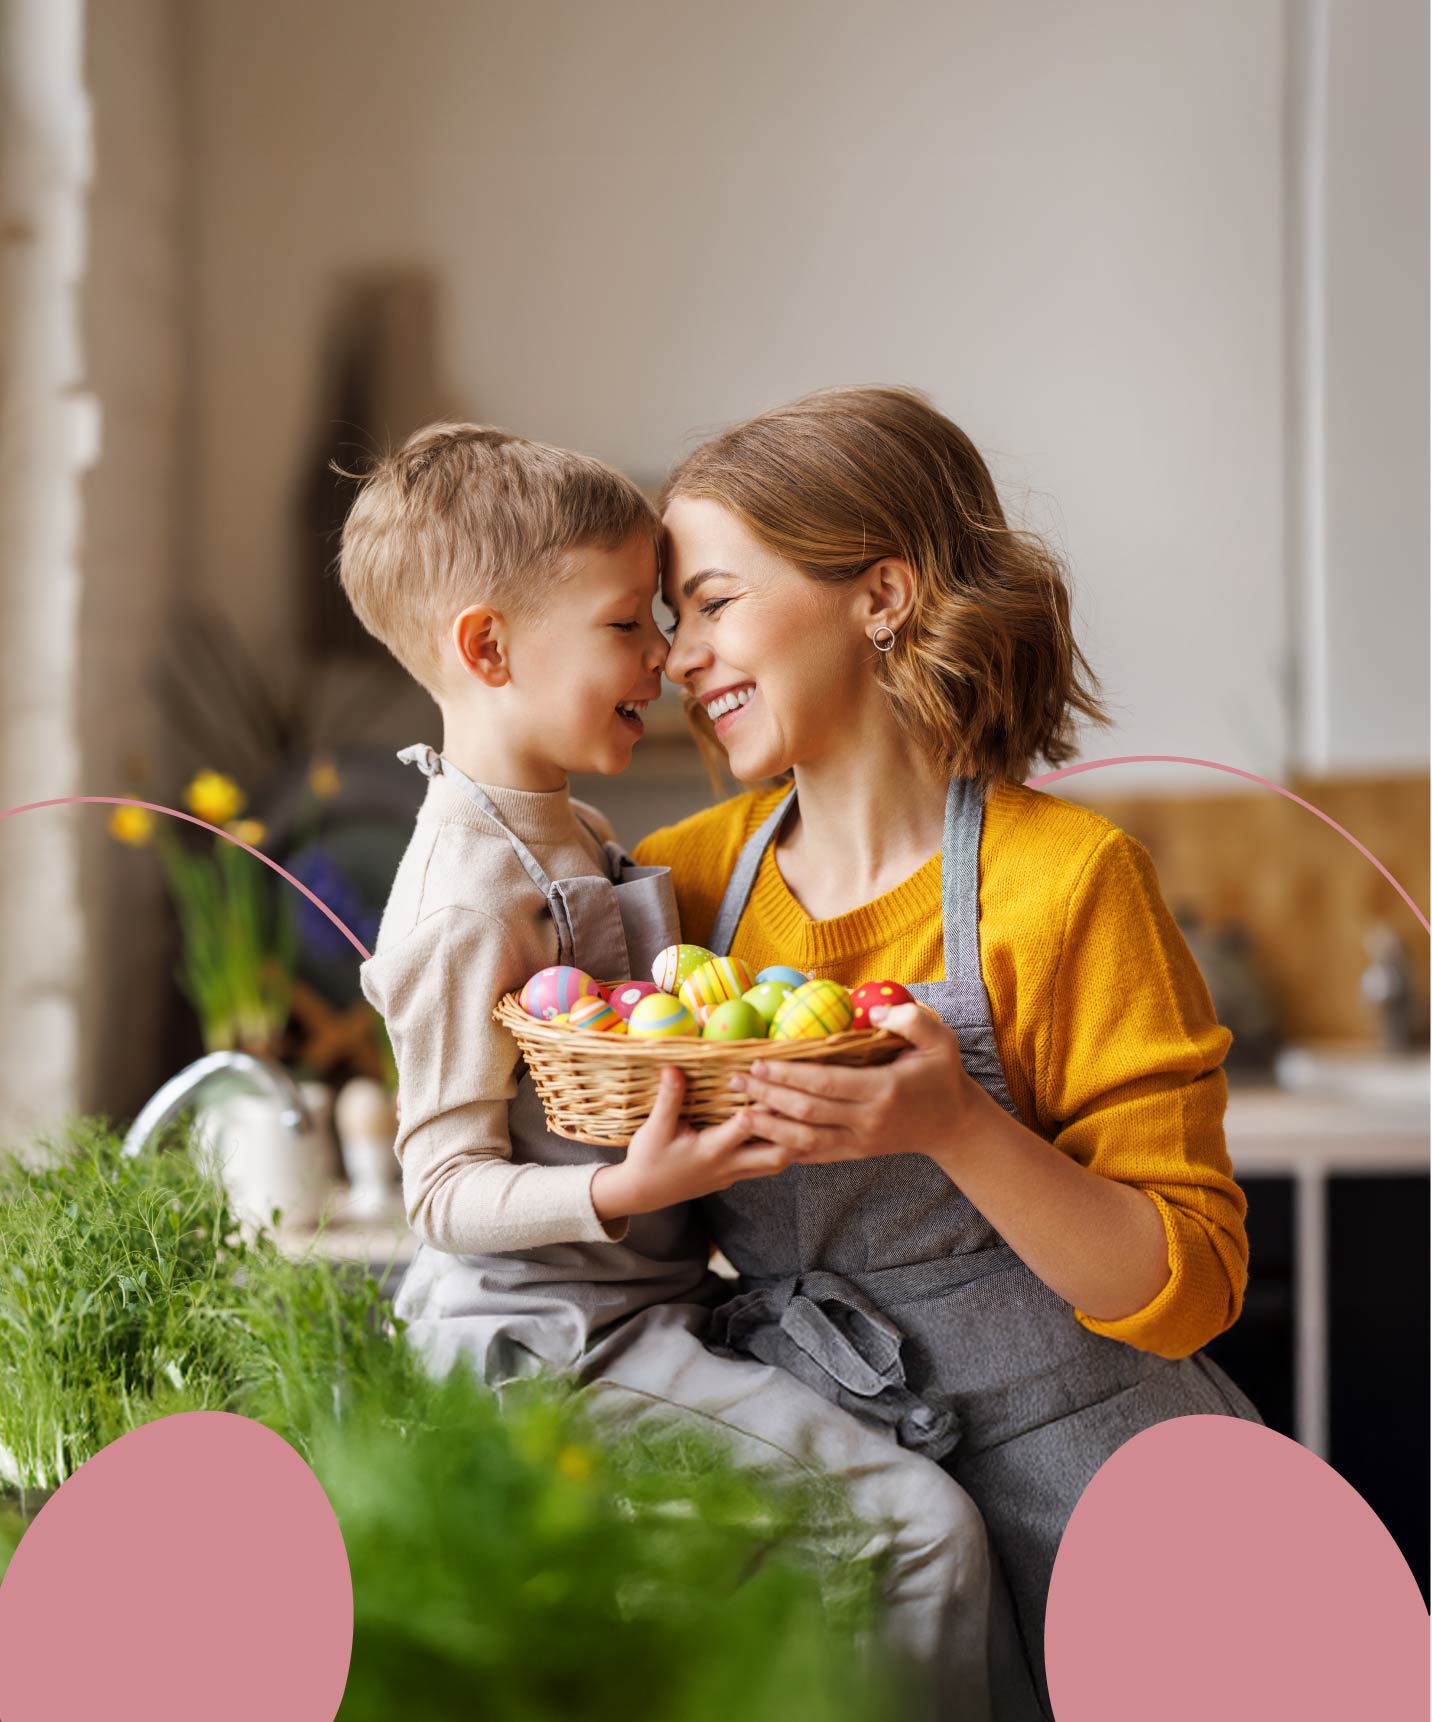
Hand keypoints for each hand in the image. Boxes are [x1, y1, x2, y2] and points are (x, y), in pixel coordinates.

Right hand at [589, 1067, 805, 1221]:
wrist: (643, 1194)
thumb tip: (673, 1068)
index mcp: (712, 1150)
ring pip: (777, 1163)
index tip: (773, 1083)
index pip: (746, 1128)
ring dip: (793, 1142)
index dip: (761, 1105)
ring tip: (805, 1116)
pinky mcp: (733, 1176)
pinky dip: (781, 1149)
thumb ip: (668, 1098)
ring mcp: (734, 1174)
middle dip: (794, 1130)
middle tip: (806, 1103)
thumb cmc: (648, 1159)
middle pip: (777, 1154)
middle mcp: (729, 1165)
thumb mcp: (654, 1128)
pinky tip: (788, 1132)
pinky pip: (766, 1166)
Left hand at [725, 1003, 982, 1165]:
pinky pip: (815, 1154)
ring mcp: (860, 1141)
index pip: (825, 1083)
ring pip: (806, 1140)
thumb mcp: (939, 1039)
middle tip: (736, 1081)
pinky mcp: (856, 1153)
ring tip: (740, 1112)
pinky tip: (762, 1137)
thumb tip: (872, 1011)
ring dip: (770, 1127)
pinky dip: (786, 1147)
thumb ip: (909, 1020)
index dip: (789, 1075)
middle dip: (768, 1096)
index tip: (759, 1062)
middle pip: (807, 1112)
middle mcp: (867, 1120)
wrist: (954, 1123)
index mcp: (882, 1090)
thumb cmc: (942, 1075)